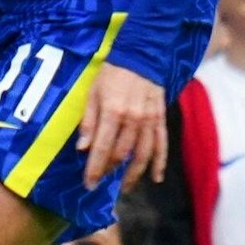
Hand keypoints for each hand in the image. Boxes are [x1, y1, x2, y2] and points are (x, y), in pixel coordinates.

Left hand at [76, 63, 166, 188]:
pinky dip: (159, 163)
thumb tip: (82, 149)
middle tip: (100, 183)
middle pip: (122, 154)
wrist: (141, 56)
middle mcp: (133, 120)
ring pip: (143, 155)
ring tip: (124, 187)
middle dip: (110, 171)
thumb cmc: (111, 75)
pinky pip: (162, 145)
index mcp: (113, 112)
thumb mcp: (92, 94)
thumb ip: (88, 122)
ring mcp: (150, 121)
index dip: (95, 169)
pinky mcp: (161, 120)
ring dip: (133, 174)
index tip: (89, 183)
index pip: (102, 148)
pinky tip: (155, 178)